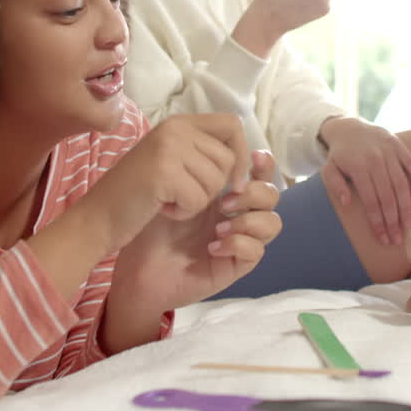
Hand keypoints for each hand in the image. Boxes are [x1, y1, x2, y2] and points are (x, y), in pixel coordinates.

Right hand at [85, 113, 250, 254]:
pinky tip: (161, 208)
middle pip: (228, 159)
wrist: (97, 218)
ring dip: (196, 201)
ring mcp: (168, 148)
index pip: (233, 125)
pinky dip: (184, 212)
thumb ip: (201, 151)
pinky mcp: (164, 172)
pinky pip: (199, 199)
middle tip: (179, 193)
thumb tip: (247, 157)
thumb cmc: (137, 195)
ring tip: (167, 199)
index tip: (234, 182)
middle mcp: (175, 128)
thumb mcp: (171, 161)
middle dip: (212, 187)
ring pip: (216, 181)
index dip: (242, 154)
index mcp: (178, 122)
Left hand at [111, 150, 281, 314]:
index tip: (253, 156)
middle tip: (223, 200)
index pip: (259, 172)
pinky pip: (256, 251)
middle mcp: (238, 214)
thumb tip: (221, 143)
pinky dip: (238, 244)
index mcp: (227, 191)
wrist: (138, 267)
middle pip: (271, 194)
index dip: (264, 164)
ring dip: (248, 220)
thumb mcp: (170, 187)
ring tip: (217, 227)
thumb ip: (196, 163)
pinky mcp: (236, 265)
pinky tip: (212, 247)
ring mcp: (240, 239)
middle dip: (253, 192)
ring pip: (272, 222)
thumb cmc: (152, 225)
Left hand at [319, 116, 410, 245]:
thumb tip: (347, 203)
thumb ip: (335, 185)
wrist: (349, 127)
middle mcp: (376, 160)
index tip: (383, 238)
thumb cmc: (340, 155)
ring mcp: (389, 152)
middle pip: (388, 196)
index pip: (372, 201)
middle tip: (398, 239)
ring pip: (402, 184)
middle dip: (394, 221)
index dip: (378, 222)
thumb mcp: (329, 169)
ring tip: (409, 225)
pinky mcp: (399, 146)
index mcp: (359, 167)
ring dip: (407, 207)